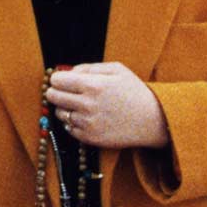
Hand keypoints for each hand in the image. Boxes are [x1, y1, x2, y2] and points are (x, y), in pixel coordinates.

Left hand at [46, 62, 169, 149]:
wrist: (154, 120)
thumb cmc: (134, 91)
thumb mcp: (115, 69)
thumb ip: (88, 67)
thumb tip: (67, 72)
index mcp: (92, 85)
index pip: (56, 80)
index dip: (58, 78)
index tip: (63, 80)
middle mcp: (87, 105)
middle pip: (53, 97)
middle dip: (57, 92)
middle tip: (67, 91)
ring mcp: (88, 124)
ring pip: (59, 113)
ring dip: (65, 107)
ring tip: (79, 105)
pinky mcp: (91, 138)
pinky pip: (69, 128)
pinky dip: (73, 122)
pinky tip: (86, 117)